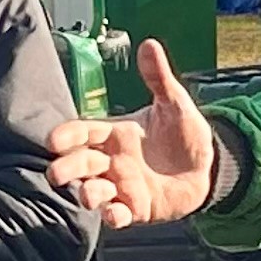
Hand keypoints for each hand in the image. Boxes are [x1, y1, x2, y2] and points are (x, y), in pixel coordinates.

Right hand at [46, 41, 219, 227]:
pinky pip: (120, 215)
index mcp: (114, 134)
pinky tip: (115, 214)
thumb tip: (149, 44)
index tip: (54, 139)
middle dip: (67, 169)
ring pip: (95, 191)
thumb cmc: (184, 133)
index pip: (83, 132)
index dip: (68, 136)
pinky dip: (114, 216)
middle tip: (56, 173)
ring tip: (88, 194)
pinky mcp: (137, 208)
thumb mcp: (174, 103)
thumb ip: (159, 78)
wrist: (206, 166)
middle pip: (81, 164)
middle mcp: (112, 161)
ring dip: (88, 193)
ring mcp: (122, 186)